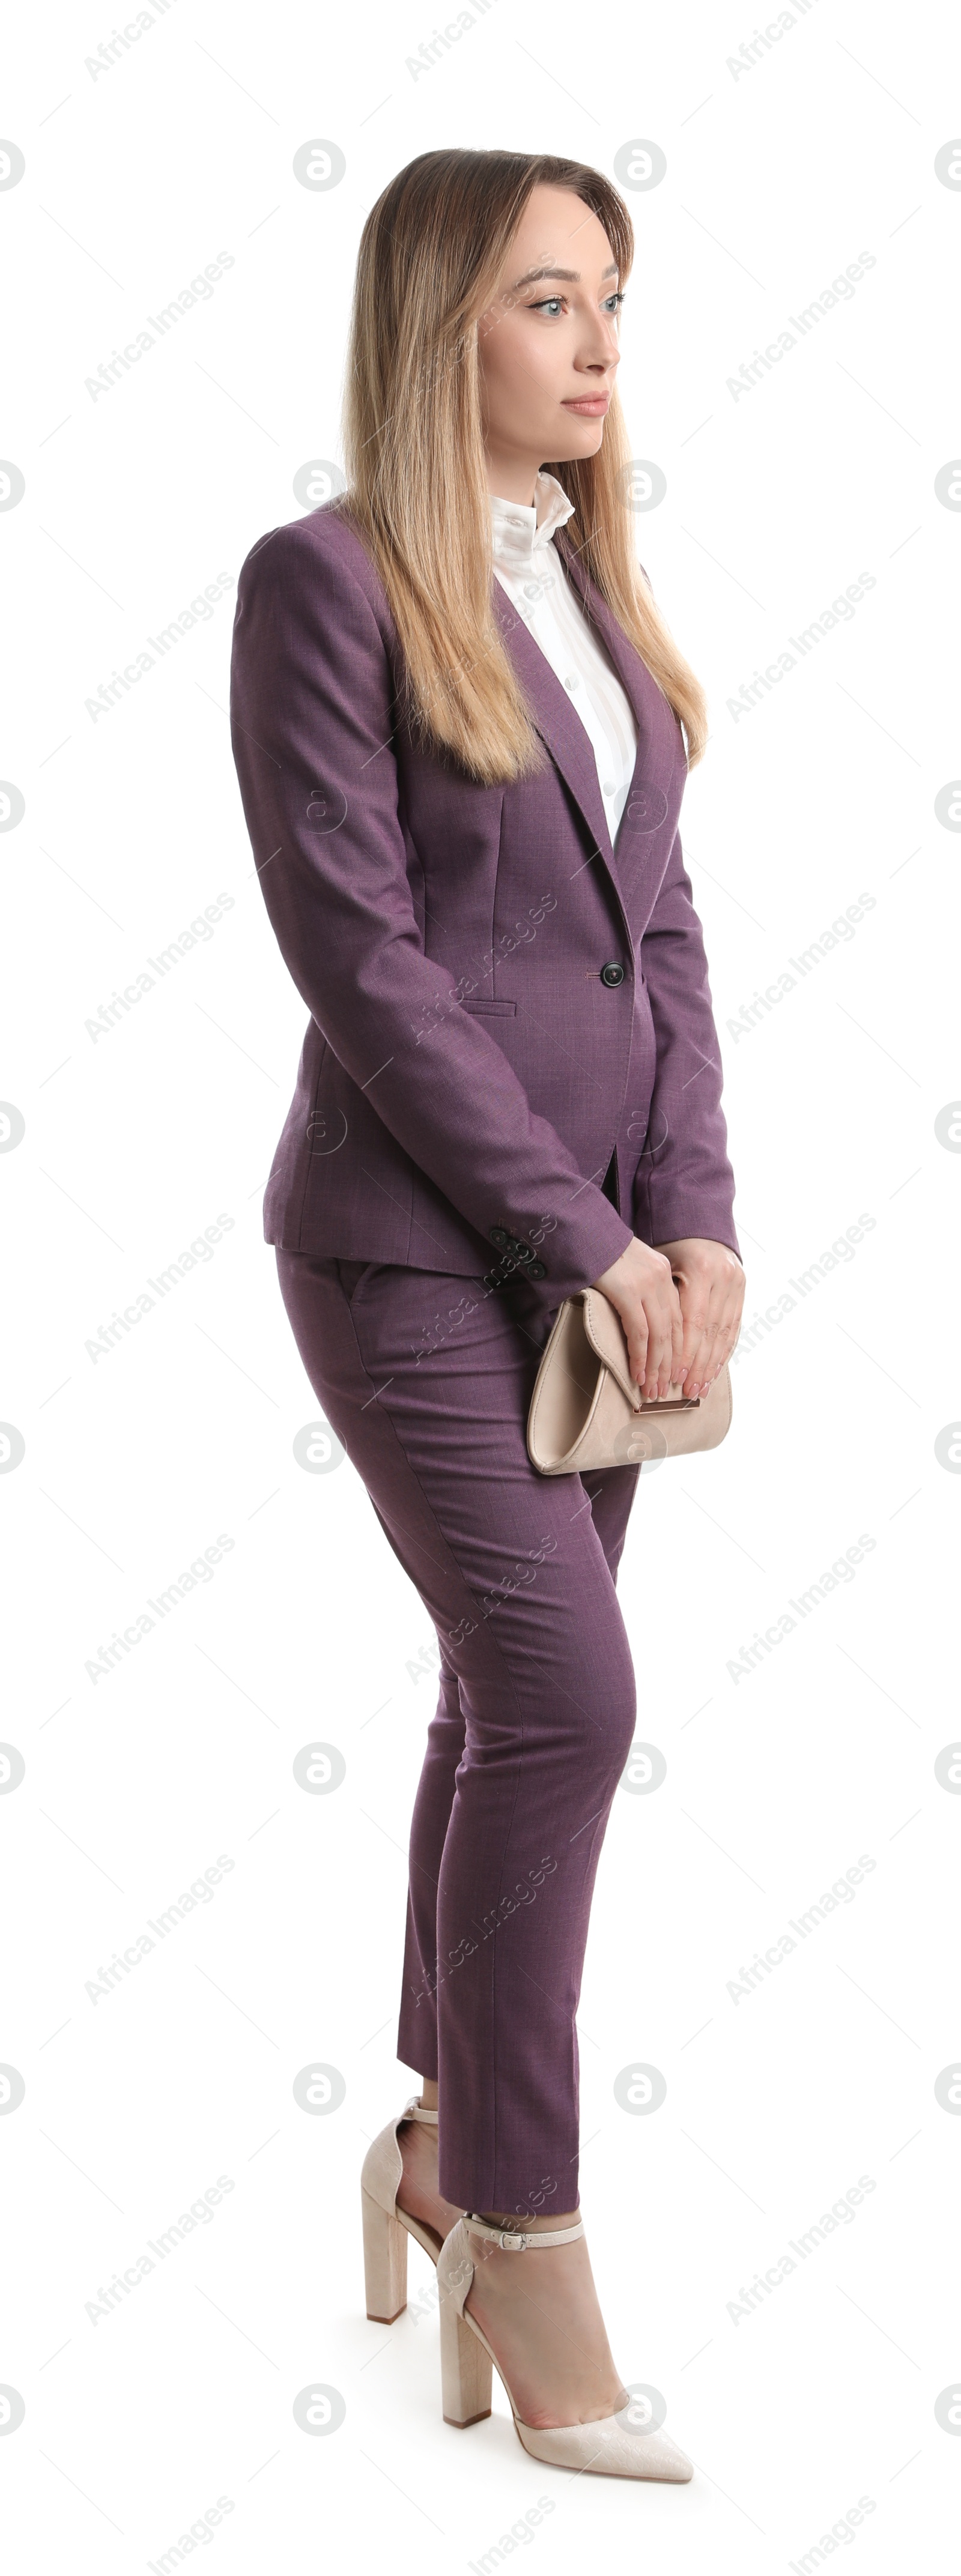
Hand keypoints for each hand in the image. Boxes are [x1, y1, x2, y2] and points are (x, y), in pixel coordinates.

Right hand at [591, 1238, 684, 1397]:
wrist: (577, 1227)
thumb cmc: (594, 1249)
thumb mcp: (625, 1267)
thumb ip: (637, 1289)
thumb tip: (638, 1320)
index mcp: (663, 1272)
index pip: (679, 1319)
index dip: (679, 1350)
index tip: (675, 1373)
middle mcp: (660, 1278)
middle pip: (674, 1331)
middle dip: (670, 1365)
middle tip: (664, 1390)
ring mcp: (646, 1284)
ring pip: (660, 1336)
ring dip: (656, 1367)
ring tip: (651, 1390)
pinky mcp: (627, 1290)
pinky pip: (639, 1332)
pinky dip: (640, 1356)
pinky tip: (637, 1373)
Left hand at [651, 1238, 744, 1398]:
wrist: (698, 1224)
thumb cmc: (670, 1248)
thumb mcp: (662, 1266)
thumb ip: (663, 1300)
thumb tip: (650, 1345)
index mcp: (702, 1270)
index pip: (694, 1322)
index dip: (685, 1352)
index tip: (676, 1377)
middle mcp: (725, 1277)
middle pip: (711, 1331)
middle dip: (699, 1365)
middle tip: (688, 1391)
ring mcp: (738, 1283)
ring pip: (725, 1332)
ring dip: (712, 1364)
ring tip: (701, 1388)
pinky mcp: (743, 1290)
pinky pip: (734, 1327)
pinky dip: (724, 1351)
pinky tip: (716, 1370)